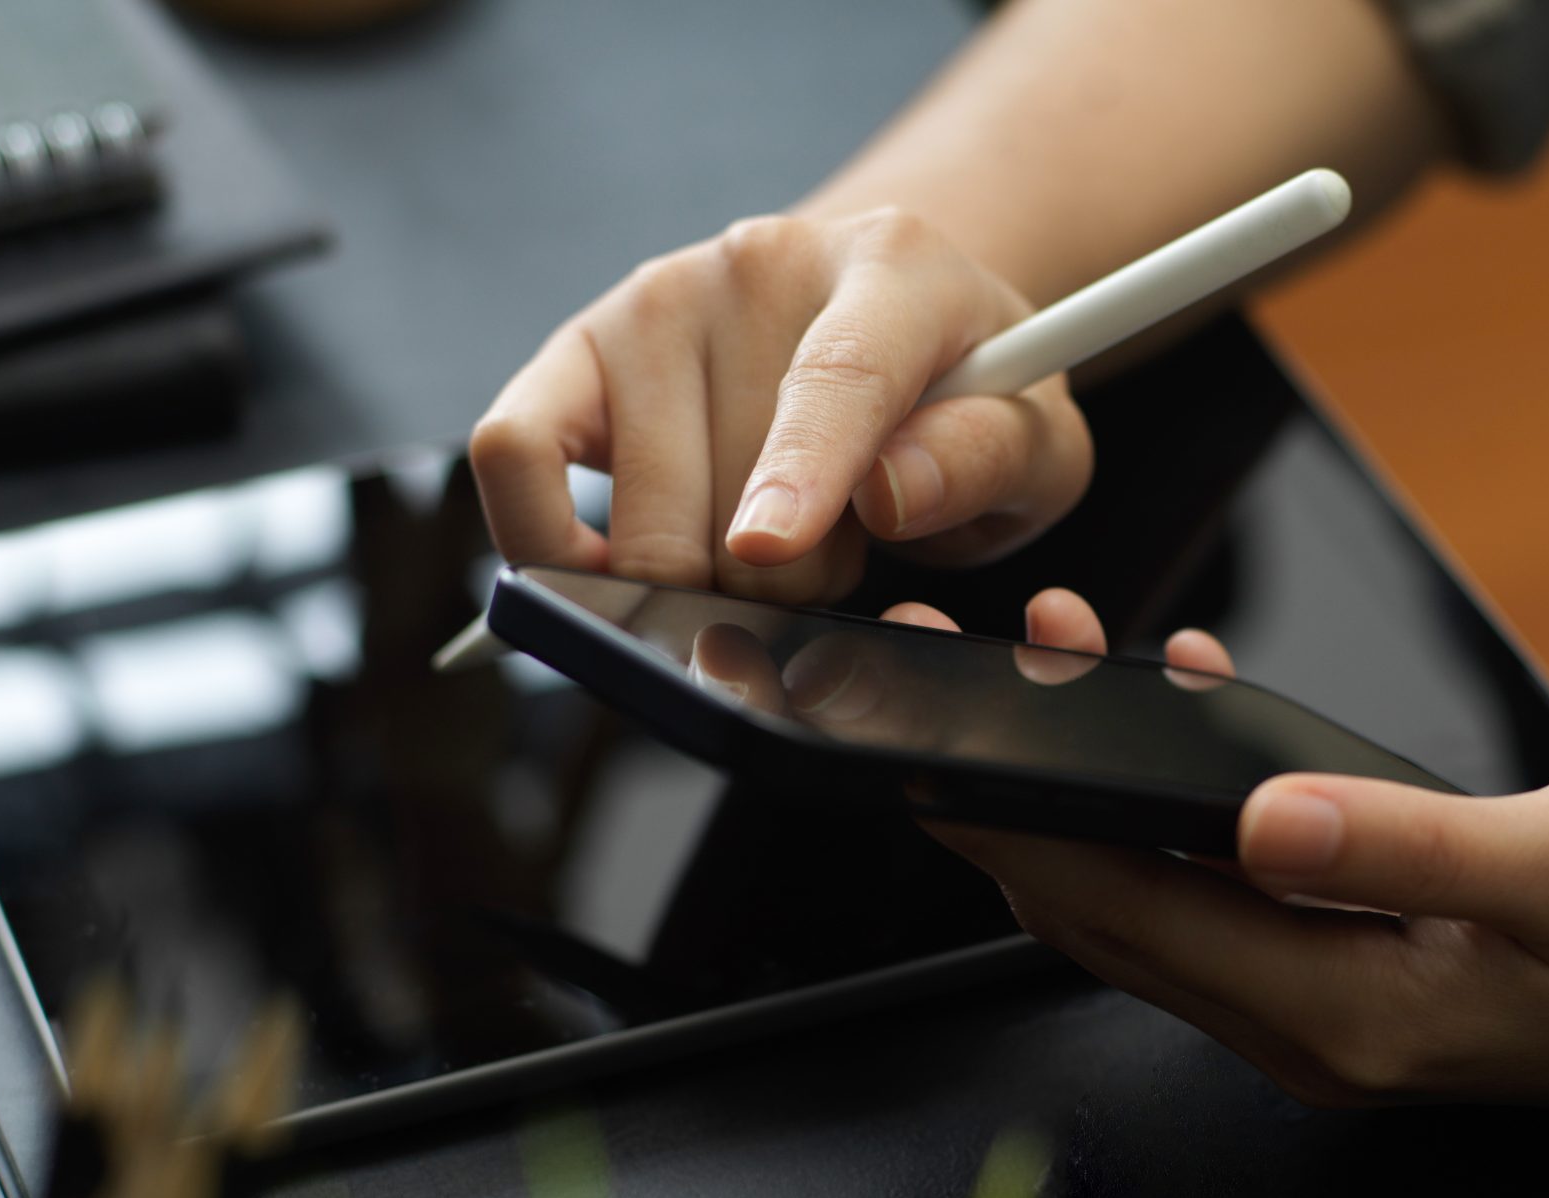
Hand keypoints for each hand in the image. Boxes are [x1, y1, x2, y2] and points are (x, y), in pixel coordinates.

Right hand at [469, 209, 1094, 604]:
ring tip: (766, 539)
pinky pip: (510, 454)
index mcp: (895, 268)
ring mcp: (654, 297)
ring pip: (638, 520)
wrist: (890, 317)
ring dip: (704, 580)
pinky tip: (620, 572)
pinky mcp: (573, 349)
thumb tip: (889, 494)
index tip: (773, 550)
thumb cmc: (965, 397)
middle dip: (787, 585)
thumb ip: (987, 462)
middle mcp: (760, 262)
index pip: (838, 374)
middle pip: (734, 496)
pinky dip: (552, 548)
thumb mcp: (1038, 443)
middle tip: (837, 555)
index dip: (802, 472)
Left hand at [889, 590, 1548, 1123]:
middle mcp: (1327, 1030)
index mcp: (1350, 1017)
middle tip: (953, 676)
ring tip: (1056, 662)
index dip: (1009, 822)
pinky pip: (1245, 889)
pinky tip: (1197, 706)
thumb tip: (1255, 814)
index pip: (1120, 915)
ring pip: (1168, 900)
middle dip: (1018, 798)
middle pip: (1113, 914)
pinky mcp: (1390, 972)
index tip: (920, 731)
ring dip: (1099, 792)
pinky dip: (1193, 805)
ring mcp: (1355, 1008)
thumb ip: (1407, 847)